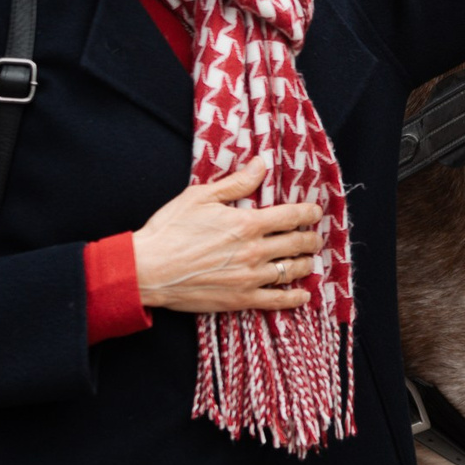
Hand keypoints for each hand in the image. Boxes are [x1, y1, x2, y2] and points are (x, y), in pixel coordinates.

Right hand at [132, 159, 324, 313]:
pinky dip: (293, 298)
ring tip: (310, 261)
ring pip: (291, 271)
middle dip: (311, 239)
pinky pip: (276, 301)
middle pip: (296, 244)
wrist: (148, 270)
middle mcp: (254, 251)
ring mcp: (249, 277)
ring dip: (305, 265)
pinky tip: (303, 295)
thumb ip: (236, 183)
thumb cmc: (171, 230)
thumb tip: (261, 164)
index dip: (308, 213)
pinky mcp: (240, 299)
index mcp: (247, 223)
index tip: (315, 212)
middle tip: (315, 238)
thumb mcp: (200, 196)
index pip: (291, 216)